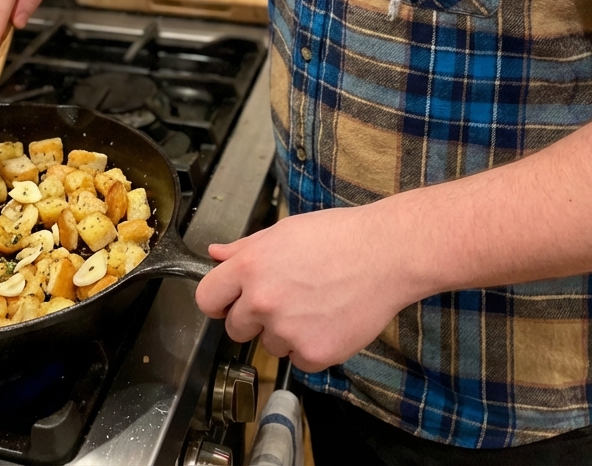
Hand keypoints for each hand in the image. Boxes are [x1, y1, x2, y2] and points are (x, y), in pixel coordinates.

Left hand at [195, 203, 416, 371]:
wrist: (384, 254)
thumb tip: (215, 254)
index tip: (230, 301)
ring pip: (270, 344)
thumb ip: (244, 248)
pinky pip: (298, 360)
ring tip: (314, 303)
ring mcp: (287, 331)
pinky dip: (310, 347)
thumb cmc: (336, 236)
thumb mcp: (283, 232)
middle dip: (253, 318)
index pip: (207, 299)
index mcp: (249, 267)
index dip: (219, 300)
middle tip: (284, 298)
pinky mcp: (313, 354)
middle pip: (236, 328)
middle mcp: (262, 301)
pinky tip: (328, 319)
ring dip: (285, 332)